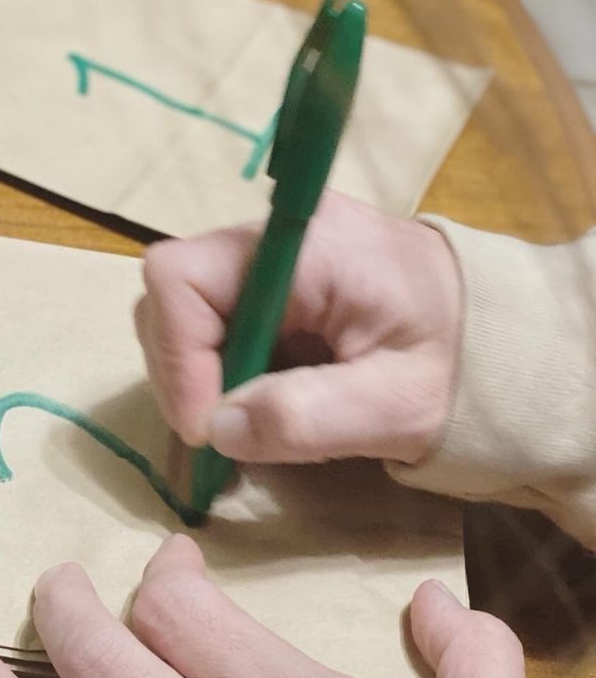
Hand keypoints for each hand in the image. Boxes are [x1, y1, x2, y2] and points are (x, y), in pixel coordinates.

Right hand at [134, 192, 461, 464]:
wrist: (502, 348)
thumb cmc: (463, 368)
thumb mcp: (395, 405)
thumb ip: (306, 416)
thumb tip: (216, 430)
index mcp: (307, 245)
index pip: (182, 277)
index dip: (176, 354)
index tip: (205, 427)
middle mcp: (276, 241)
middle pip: (174, 296)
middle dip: (183, 373)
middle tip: (220, 436)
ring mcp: (271, 265)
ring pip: (185, 317)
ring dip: (198, 381)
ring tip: (242, 428)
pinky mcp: (272, 295)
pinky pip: (214, 333)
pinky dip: (217, 382)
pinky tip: (251, 415)